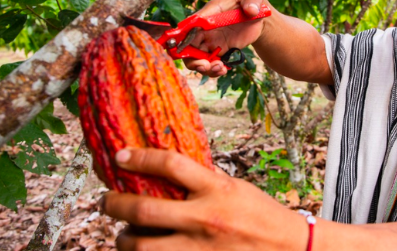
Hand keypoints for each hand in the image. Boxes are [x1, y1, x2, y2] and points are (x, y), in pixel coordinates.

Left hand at [102, 148, 307, 250]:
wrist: (289, 248)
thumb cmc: (261, 215)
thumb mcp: (235, 188)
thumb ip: (204, 181)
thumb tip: (169, 170)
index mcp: (216, 189)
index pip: (171, 165)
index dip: (140, 158)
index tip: (120, 156)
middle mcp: (204, 218)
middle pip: (144, 210)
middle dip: (115, 204)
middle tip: (107, 200)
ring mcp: (199, 248)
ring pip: (142, 246)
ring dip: (123, 240)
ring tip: (122, 235)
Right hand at [184, 0, 269, 76]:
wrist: (259, 17)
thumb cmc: (251, 1)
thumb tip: (251, 10)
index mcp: (208, 13)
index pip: (190, 25)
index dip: (184, 38)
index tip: (186, 49)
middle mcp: (205, 29)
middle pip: (187, 46)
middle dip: (192, 59)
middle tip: (205, 65)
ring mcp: (211, 41)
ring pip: (197, 58)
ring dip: (204, 67)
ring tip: (219, 68)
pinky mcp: (220, 51)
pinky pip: (211, 63)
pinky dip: (214, 70)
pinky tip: (224, 70)